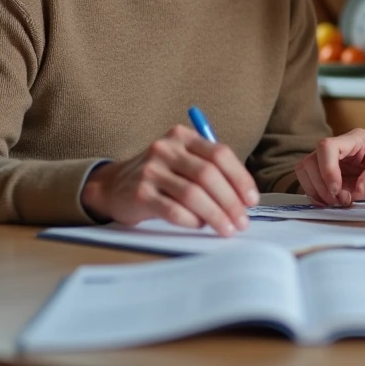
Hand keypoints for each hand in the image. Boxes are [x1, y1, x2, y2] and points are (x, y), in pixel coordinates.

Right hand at [80, 124, 258, 235]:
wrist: (113, 186)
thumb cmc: (160, 176)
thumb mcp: (183, 161)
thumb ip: (211, 170)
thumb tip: (245, 199)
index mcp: (183, 136)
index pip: (220, 154)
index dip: (240, 178)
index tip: (252, 201)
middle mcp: (166, 149)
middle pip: (208, 175)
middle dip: (230, 201)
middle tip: (242, 222)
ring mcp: (150, 170)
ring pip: (192, 194)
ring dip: (215, 215)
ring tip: (226, 229)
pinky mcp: (139, 194)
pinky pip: (173, 210)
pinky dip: (191, 220)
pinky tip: (199, 226)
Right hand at [294, 128, 364, 206]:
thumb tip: (359, 189)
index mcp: (354, 139)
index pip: (327, 147)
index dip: (327, 169)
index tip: (337, 189)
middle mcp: (336, 145)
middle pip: (311, 161)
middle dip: (322, 186)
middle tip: (340, 200)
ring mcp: (326, 157)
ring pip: (305, 171)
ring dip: (318, 191)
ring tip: (337, 201)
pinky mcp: (322, 170)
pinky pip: (307, 181)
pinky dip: (316, 195)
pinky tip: (331, 201)